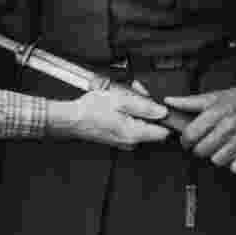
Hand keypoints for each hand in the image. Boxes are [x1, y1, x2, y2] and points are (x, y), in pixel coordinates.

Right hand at [49, 87, 169, 148]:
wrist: (71, 118)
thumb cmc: (90, 109)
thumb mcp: (120, 100)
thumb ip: (144, 106)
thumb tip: (162, 111)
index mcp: (134, 133)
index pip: (163, 132)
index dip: (162, 116)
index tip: (155, 104)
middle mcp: (131, 141)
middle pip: (152, 126)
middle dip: (147, 108)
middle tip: (136, 93)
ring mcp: (124, 141)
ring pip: (141, 124)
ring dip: (137, 109)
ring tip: (124, 97)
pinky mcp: (118, 138)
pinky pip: (131, 126)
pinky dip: (128, 114)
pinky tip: (118, 105)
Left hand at [165, 82, 235, 172]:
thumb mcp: (212, 97)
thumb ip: (189, 102)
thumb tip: (169, 101)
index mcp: (216, 113)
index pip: (191, 134)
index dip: (185, 140)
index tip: (186, 141)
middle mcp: (228, 127)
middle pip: (202, 150)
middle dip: (198, 149)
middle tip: (201, 144)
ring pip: (217, 161)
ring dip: (214, 157)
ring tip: (217, 148)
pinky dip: (232, 164)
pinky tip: (231, 155)